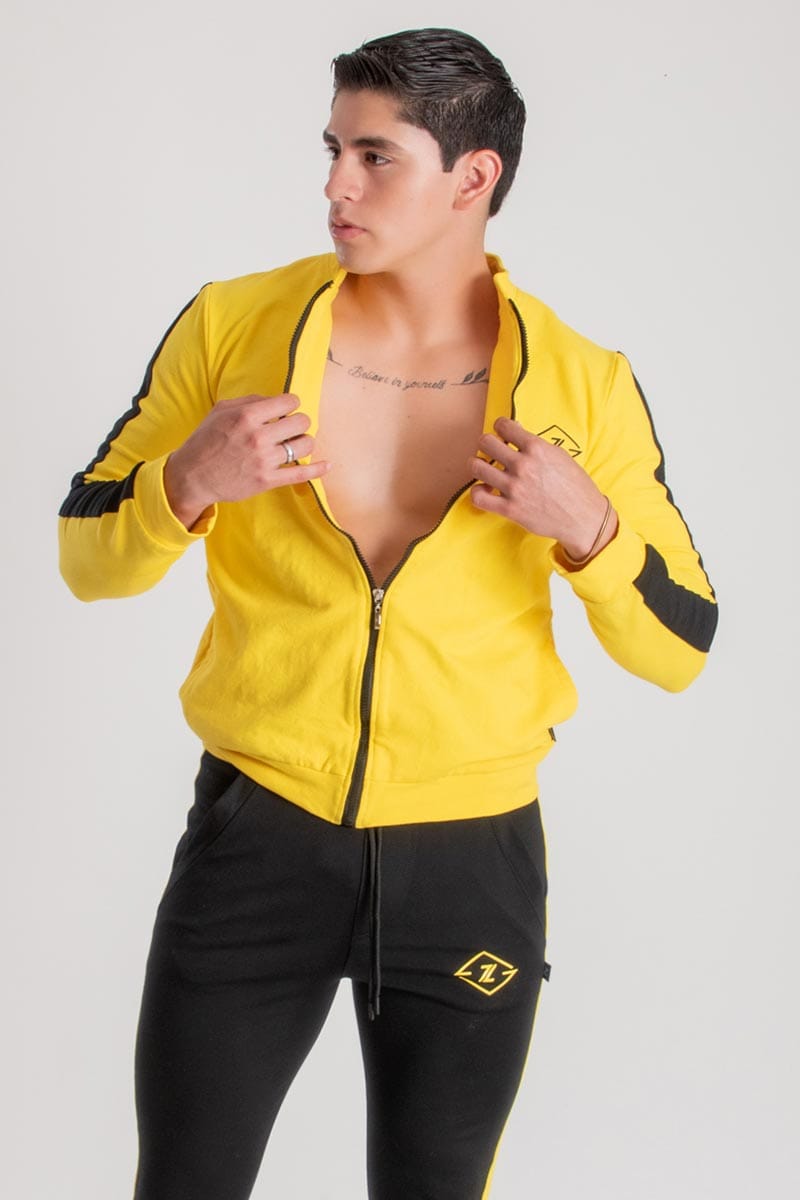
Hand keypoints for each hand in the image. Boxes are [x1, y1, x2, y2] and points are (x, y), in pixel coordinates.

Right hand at [164, 393, 329, 529]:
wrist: (192, 476)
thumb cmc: (205, 440)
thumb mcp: (221, 410)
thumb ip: (250, 401)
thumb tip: (275, 399)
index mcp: (248, 415)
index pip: (289, 401)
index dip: (290, 404)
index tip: (286, 410)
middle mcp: (258, 436)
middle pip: (301, 421)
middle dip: (299, 422)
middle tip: (290, 427)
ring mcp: (264, 460)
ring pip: (305, 444)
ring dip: (304, 441)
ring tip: (296, 442)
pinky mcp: (267, 480)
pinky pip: (301, 474)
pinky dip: (317, 469)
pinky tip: (327, 465)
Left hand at [469, 416, 616, 560]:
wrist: (582, 517)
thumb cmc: (575, 486)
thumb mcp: (559, 456)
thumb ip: (536, 445)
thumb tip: (515, 432)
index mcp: (537, 448)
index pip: (503, 426)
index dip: (500, 428)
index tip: (502, 434)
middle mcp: (523, 466)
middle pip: (485, 442)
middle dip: (487, 443)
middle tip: (491, 450)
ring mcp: (514, 488)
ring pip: (477, 467)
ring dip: (478, 465)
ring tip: (484, 468)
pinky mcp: (509, 508)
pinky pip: (478, 496)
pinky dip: (477, 491)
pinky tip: (485, 489)